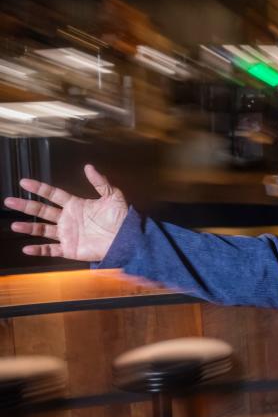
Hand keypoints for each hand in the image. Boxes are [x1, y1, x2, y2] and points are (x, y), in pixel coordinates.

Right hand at [3, 165, 127, 261]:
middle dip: (26, 205)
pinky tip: (27, 248)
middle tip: (9, 200)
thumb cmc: (122, 217)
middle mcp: (68, 219)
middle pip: (42, 211)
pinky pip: (51, 250)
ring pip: (43, 230)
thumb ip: (100, 182)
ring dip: (28, 227)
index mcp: (76, 205)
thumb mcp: (113, 196)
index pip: (53, 195)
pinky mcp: (70, 249)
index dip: (39, 188)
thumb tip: (88, 166)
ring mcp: (67, 234)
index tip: (24, 182)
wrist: (128, 239)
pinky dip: (39, 250)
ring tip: (14, 225)